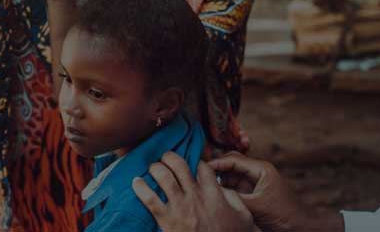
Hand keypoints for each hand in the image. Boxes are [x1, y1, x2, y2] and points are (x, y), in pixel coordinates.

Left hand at [133, 152, 253, 231]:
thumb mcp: (243, 215)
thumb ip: (234, 197)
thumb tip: (224, 187)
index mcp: (213, 192)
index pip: (201, 165)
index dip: (195, 159)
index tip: (189, 160)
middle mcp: (195, 196)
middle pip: (179, 164)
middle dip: (169, 157)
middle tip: (165, 158)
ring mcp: (180, 207)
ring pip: (163, 177)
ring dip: (155, 168)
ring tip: (152, 168)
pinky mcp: (167, 221)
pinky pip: (150, 200)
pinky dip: (140, 188)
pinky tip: (136, 182)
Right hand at [210, 152, 340, 231]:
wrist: (299, 227)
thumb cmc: (284, 215)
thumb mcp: (257, 206)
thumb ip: (234, 197)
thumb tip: (213, 191)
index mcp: (261, 169)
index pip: (233, 160)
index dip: (216, 163)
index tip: (200, 169)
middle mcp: (256, 173)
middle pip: (230, 164)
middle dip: (216, 170)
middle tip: (199, 177)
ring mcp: (254, 184)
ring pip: (230, 177)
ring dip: (219, 181)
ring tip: (204, 188)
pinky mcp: (252, 194)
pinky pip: (234, 188)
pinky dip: (225, 191)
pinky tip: (215, 196)